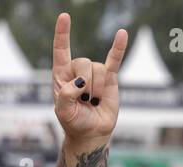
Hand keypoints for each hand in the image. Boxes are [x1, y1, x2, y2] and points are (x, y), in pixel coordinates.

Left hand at [51, 12, 126, 147]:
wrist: (92, 132)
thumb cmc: (74, 122)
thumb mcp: (63, 111)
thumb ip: (66, 95)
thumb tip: (80, 81)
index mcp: (61, 76)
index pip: (61, 51)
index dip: (62, 34)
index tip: (64, 17)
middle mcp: (77, 71)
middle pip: (83, 62)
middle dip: (85, 83)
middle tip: (84, 100)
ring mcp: (94, 73)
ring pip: (98, 69)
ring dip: (97, 89)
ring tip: (93, 101)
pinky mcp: (110, 77)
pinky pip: (115, 58)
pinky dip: (119, 47)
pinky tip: (122, 34)